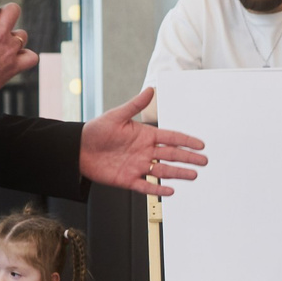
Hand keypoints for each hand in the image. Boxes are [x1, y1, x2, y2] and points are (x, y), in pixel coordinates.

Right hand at [0, 0, 35, 97]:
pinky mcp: (15, 65)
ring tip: (3, 44)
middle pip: (14, 9)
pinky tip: (16, 57)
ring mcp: (9, 48)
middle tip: (0, 20)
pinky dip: (26, 56)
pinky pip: (31, 56)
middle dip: (8, 11)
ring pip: (22, 34)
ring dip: (15, 36)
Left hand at [78, 89, 207, 196]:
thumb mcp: (116, 115)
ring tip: (193, 175)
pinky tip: (170, 190)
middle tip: (203, 161)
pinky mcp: (128, 179)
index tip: (200, 144)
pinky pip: (146, 186)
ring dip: (178, 173)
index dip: (186, 141)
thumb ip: (135, 105)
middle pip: (172, 155)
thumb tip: (150, 90)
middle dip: (188, 158)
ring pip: (163, 171)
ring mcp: (138, 166)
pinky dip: (158, 189)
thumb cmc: (95, 131)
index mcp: (145, 135)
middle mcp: (144, 151)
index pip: (170, 138)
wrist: (78, 149)